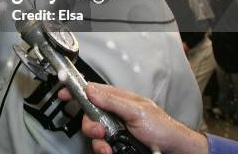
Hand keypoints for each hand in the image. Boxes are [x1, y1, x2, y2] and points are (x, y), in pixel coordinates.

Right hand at [57, 83, 207, 153]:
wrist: (174, 151)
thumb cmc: (162, 127)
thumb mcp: (137, 111)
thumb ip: (112, 100)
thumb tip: (91, 90)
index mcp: (118, 99)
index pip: (92, 91)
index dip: (76, 91)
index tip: (63, 93)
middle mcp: (113, 113)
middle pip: (89, 115)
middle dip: (90, 125)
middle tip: (99, 131)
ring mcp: (114, 130)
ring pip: (94, 134)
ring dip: (98, 141)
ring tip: (108, 146)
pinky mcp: (116, 144)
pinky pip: (101, 147)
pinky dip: (103, 150)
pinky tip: (110, 152)